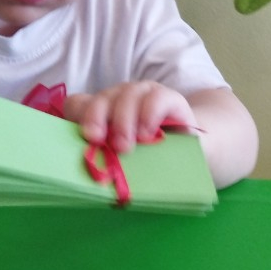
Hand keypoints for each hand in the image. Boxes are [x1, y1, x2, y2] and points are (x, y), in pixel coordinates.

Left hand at [63, 81, 197, 153]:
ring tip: (125, 147)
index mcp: (103, 111)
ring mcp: (145, 94)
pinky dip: (149, 114)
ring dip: (123, 120)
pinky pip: (157, 98)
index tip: (80, 135)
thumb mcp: (124, 160)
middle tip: (97, 140)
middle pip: (102, 98)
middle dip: (96, 117)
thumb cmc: (151, 159)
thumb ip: (105, 159)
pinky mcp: (171, 98)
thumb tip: (85, 175)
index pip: (79, 103)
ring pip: (127, 95)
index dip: (77, 116)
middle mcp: (121, 98)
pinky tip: (148, 134)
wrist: (193, 153)